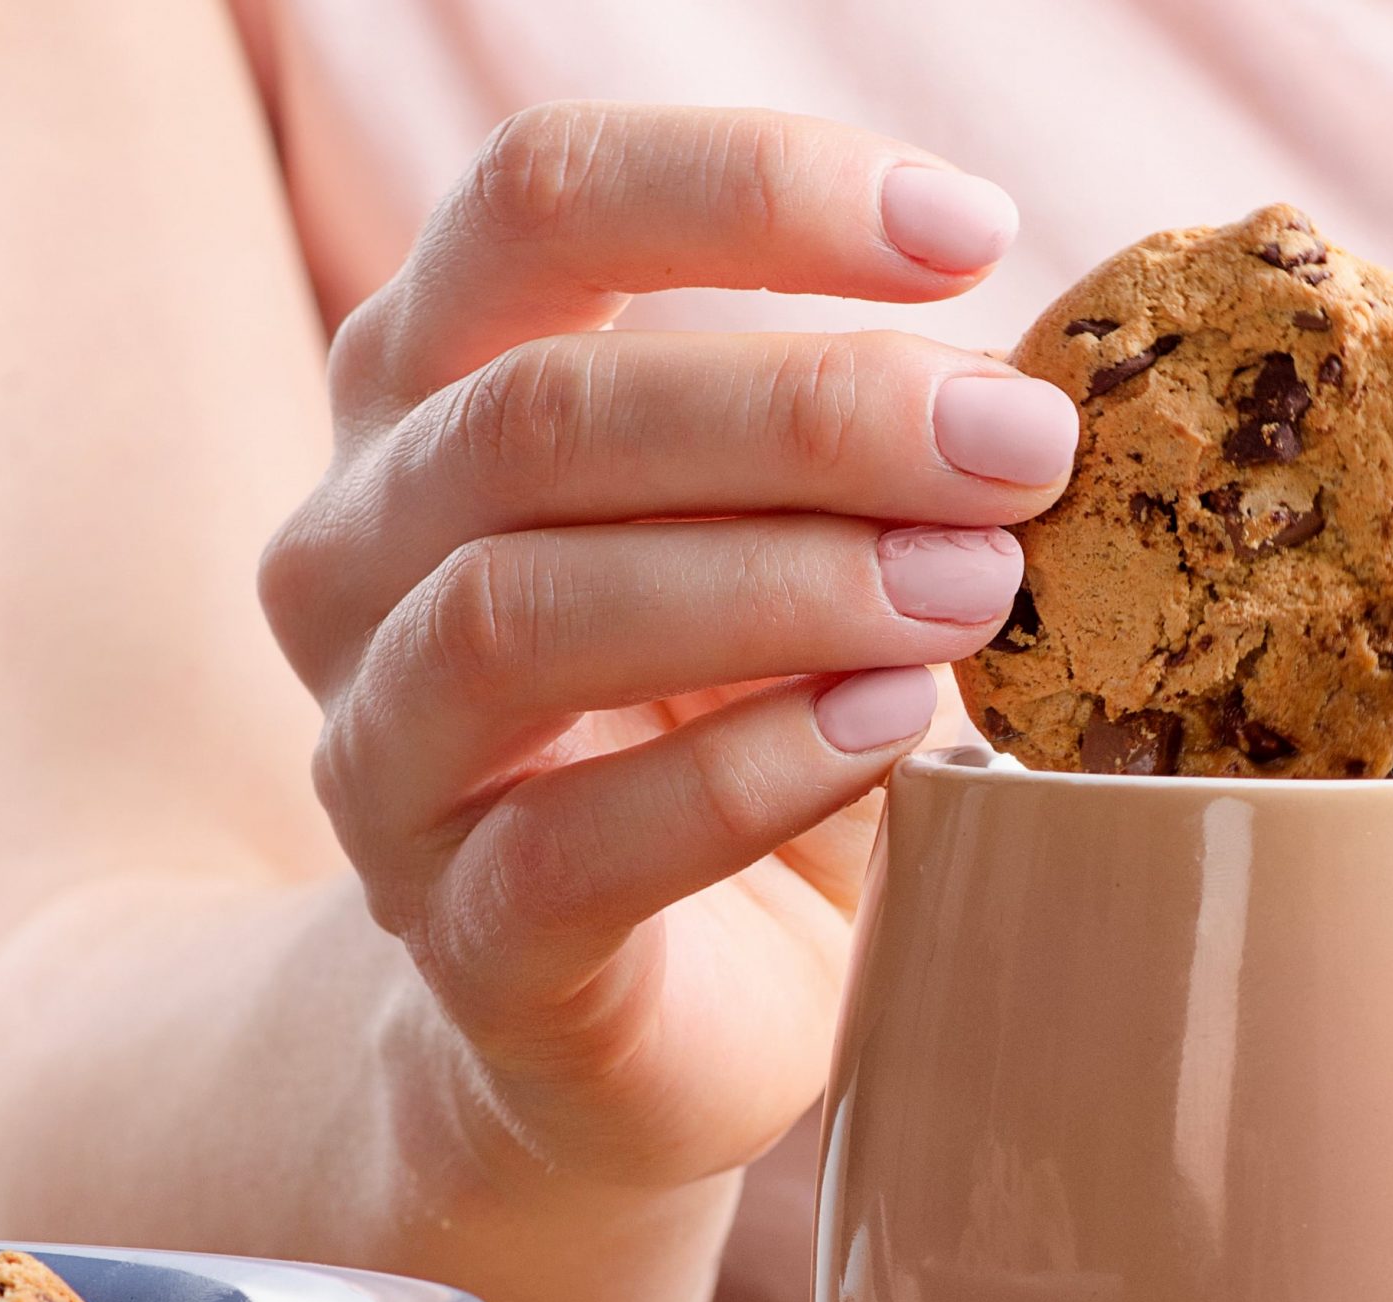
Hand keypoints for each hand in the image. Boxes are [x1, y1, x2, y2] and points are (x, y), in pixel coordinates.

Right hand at [259, 103, 1074, 1186]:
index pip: (539, 208)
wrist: (659, 1020)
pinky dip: (749, 773)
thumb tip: (1035, 384)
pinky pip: (574, 846)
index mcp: (434, 397)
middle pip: (541, 411)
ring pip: (521, 613)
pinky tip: (894, 732)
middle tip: (1022, 446)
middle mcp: (357, 552)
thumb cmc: (741, 738)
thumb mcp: (800, 553)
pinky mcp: (460, 938)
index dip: (751, 189)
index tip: (971, 230)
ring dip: (784, 585)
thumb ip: (863, 458)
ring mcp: (383, 754)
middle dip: (813, 413)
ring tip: (973, 590)